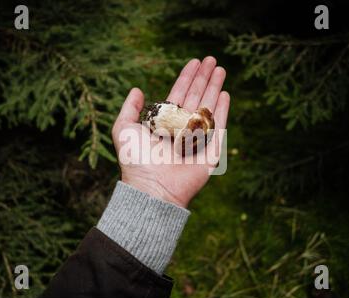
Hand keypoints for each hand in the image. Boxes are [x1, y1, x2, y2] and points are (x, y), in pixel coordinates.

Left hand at [111, 57, 229, 207]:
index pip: (179, 94)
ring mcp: (197, 138)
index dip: (186, 77)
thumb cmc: (136, 161)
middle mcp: (181, 128)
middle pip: (196, 96)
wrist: (152, 188)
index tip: (194, 62)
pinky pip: (217, 127)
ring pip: (208, 107)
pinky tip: (225, 94)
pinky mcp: (210, 151)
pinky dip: (222, 110)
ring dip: (215, 87)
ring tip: (220, 69)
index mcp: (164, 122)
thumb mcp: (124, 129)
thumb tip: (137, 89)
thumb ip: (129, 109)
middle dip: (203, 77)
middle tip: (211, 59)